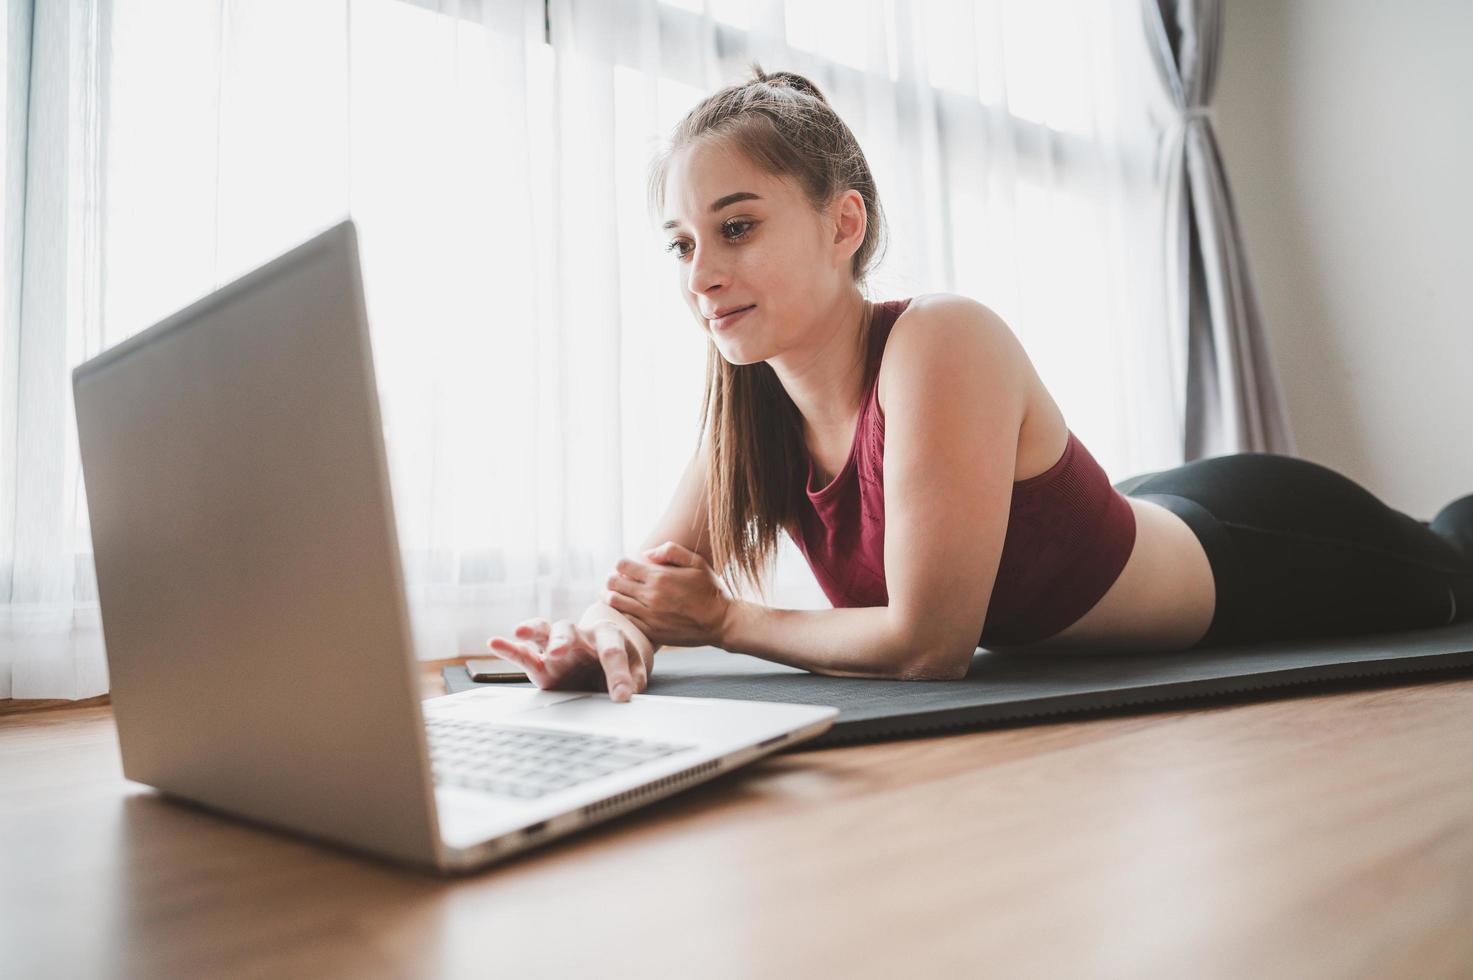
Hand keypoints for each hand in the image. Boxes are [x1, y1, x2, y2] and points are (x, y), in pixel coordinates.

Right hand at [486, 617, 647, 701]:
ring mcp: (558, 647)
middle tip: (559, 651)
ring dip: (534, 632)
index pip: (612, 652)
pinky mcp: (542, 663)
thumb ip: (633, 679)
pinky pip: (525, 652)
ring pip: (545, 633)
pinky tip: (495, 642)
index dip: (618, 675)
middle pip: (571, 632)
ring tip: (521, 632)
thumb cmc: (622, 661)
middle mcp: (580, 636)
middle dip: (563, 641)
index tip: (621, 697)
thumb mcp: (635, 669)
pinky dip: (509, 648)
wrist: (607, 657)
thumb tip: (628, 693)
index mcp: (608, 635)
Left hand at [602, 541, 731, 648]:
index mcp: (659, 577)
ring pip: (615, 603)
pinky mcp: (652, 632)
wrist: (722, 622)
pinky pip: (626, 621)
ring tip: (615, 594)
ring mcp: (649, 616)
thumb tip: (647, 553)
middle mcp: (650, 596)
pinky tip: (627, 611)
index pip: (622, 565)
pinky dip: (622, 614)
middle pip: (613, 583)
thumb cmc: (711, 590)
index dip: (622, 564)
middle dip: (612, 579)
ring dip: (611, 596)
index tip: (627, 567)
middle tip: (616, 580)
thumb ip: (671, 551)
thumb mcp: (697, 562)